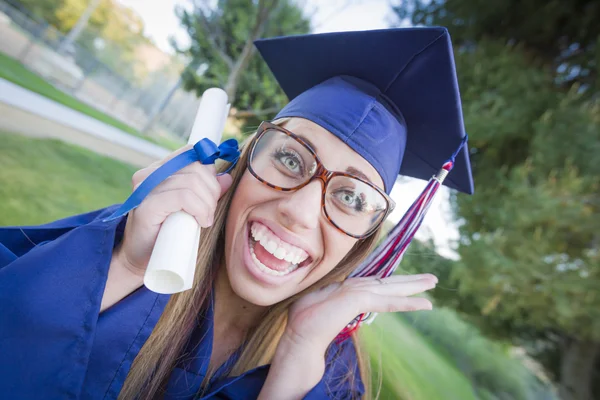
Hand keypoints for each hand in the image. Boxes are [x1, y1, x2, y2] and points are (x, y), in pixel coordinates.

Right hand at [114, 145, 232, 275]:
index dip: (209, 171)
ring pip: (192, 182)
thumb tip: (226, 177)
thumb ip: (206, 191)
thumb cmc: (167, 233)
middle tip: (209, 212)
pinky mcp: (146, 206)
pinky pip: (184, 197)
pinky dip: (199, 209)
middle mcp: (148, 175)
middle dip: (211, 191)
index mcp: (158, 170)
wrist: (141, 259)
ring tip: (205, 219)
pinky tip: (201, 222)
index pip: (190, 153)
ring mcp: (145, 189)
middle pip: (196, 167)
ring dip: (207, 204)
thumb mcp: (191, 208)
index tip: (212, 193)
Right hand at [282, 274, 436, 354]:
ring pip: (393, 288)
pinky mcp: (359, 299)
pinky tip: (424, 304)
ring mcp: (358, 291)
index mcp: (350, 288)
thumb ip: (339, 302)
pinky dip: (408, 302)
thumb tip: (343, 305)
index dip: (396, 281)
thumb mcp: (328, 308)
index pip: (379, 283)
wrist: (300, 333)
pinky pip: (389, 302)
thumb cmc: (307, 321)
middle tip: (432, 279)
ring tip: (433, 283)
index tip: (411, 281)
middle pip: (390, 282)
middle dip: (412, 280)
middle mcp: (357, 286)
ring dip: (415, 286)